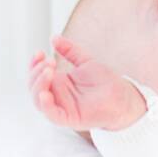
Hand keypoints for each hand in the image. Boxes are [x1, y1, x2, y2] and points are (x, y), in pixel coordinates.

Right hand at [28, 36, 146, 132]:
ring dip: (39, 85)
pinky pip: (52, 114)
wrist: (123, 96)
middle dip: (36, 72)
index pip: (36, 74)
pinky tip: (45, 93)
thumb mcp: (85, 61)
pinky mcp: (69, 118)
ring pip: (39, 100)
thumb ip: (70, 51)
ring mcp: (62, 107)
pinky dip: (45, 105)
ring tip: (49, 70)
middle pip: (34, 86)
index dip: (34, 64)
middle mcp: (57, 95)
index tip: (39, 52)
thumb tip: (54, 37)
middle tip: (48, 61)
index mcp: (58, 83)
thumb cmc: (105, 81)